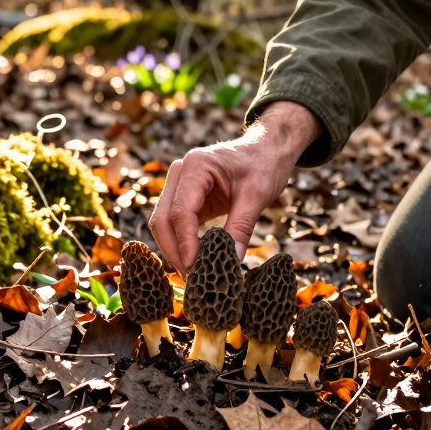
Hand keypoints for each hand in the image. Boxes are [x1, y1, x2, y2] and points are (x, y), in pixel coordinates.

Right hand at [149, 101, 321, 273]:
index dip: (185, 242)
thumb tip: (230, 263)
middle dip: (175, 251)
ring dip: (176, 250)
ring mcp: (180, 184)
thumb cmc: (265, 164)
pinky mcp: (186, 197)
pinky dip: (184, 244)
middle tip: (192, 280)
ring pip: (164, 224)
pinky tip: (196, 262)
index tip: (195, 268)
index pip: (181, 211)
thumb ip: (241, 228)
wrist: (268, 149)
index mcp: (196, 165)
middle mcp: (181, 172)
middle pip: (163, 219)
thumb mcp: (257, 195)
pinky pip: (177, 224)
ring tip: (194, 276)